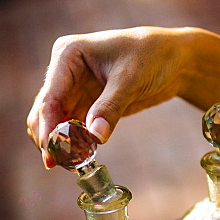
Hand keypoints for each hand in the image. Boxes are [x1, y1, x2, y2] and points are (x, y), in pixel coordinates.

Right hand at [26, 27, 190, 167]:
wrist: (173, 59)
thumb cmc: (152, 56)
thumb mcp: (130, 79)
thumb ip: (110, 107)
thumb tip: (94, 136)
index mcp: (68, 55)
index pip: (50, 97)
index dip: (48, 127)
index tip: (51, 153)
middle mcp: (64, 72)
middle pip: (45, 112)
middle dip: (50, 139)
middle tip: (61, 164)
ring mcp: (73, 89)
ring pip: (54, 124)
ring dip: (60, 144)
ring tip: (73, 165)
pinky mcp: (85, 105)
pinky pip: (71, 129)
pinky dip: (73, 144)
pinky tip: (81, 159)